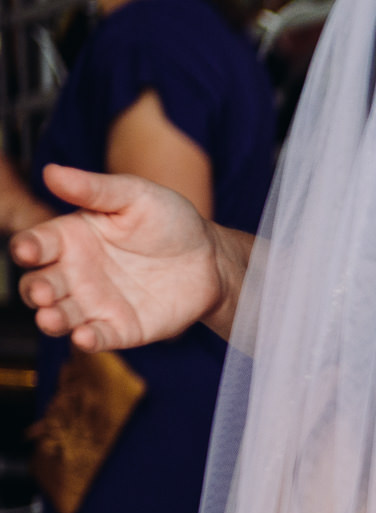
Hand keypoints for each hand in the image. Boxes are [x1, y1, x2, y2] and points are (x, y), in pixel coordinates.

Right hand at [10, 165, 223, 349]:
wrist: (211, 258)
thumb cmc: (170, 221)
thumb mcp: (135, 196)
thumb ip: (94, 189)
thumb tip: (52, 171)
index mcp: (71, 238)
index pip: (37, 244)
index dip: (27, 248)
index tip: (28, 250)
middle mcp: (75, 273)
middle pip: (40, 285)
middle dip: (36, 290)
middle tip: (43, 292)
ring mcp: (95, 303)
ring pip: (60, 315)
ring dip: (52, 319)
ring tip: (52, 318)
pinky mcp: (119, 328)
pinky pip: (96, 337)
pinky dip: (87, 340)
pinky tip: (84, 337)